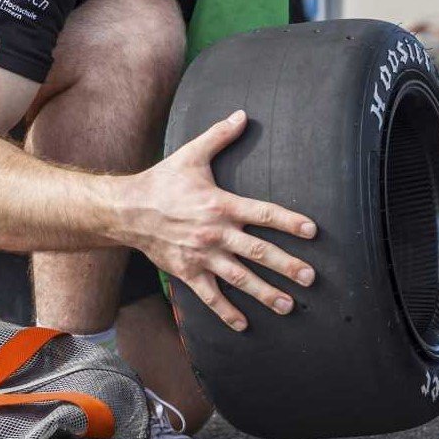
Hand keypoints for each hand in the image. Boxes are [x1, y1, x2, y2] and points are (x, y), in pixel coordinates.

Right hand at [115, 110, 316, 330]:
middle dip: (287, 265)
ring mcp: (202, 256)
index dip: (289, 222)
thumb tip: (242, 114)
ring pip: (240, 278)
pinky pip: (210, 296)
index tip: (312, 232)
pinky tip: (245, 324)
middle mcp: (216, 233)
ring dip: (265, 293)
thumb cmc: (162, 181)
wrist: (125, 211)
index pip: (264, 214)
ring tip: (289, 305)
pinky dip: (227, 312)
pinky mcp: (187, 273)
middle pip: (258, 252)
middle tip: (311, 278)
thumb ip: (220, 135)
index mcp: (222, 205)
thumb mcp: (192, 155)